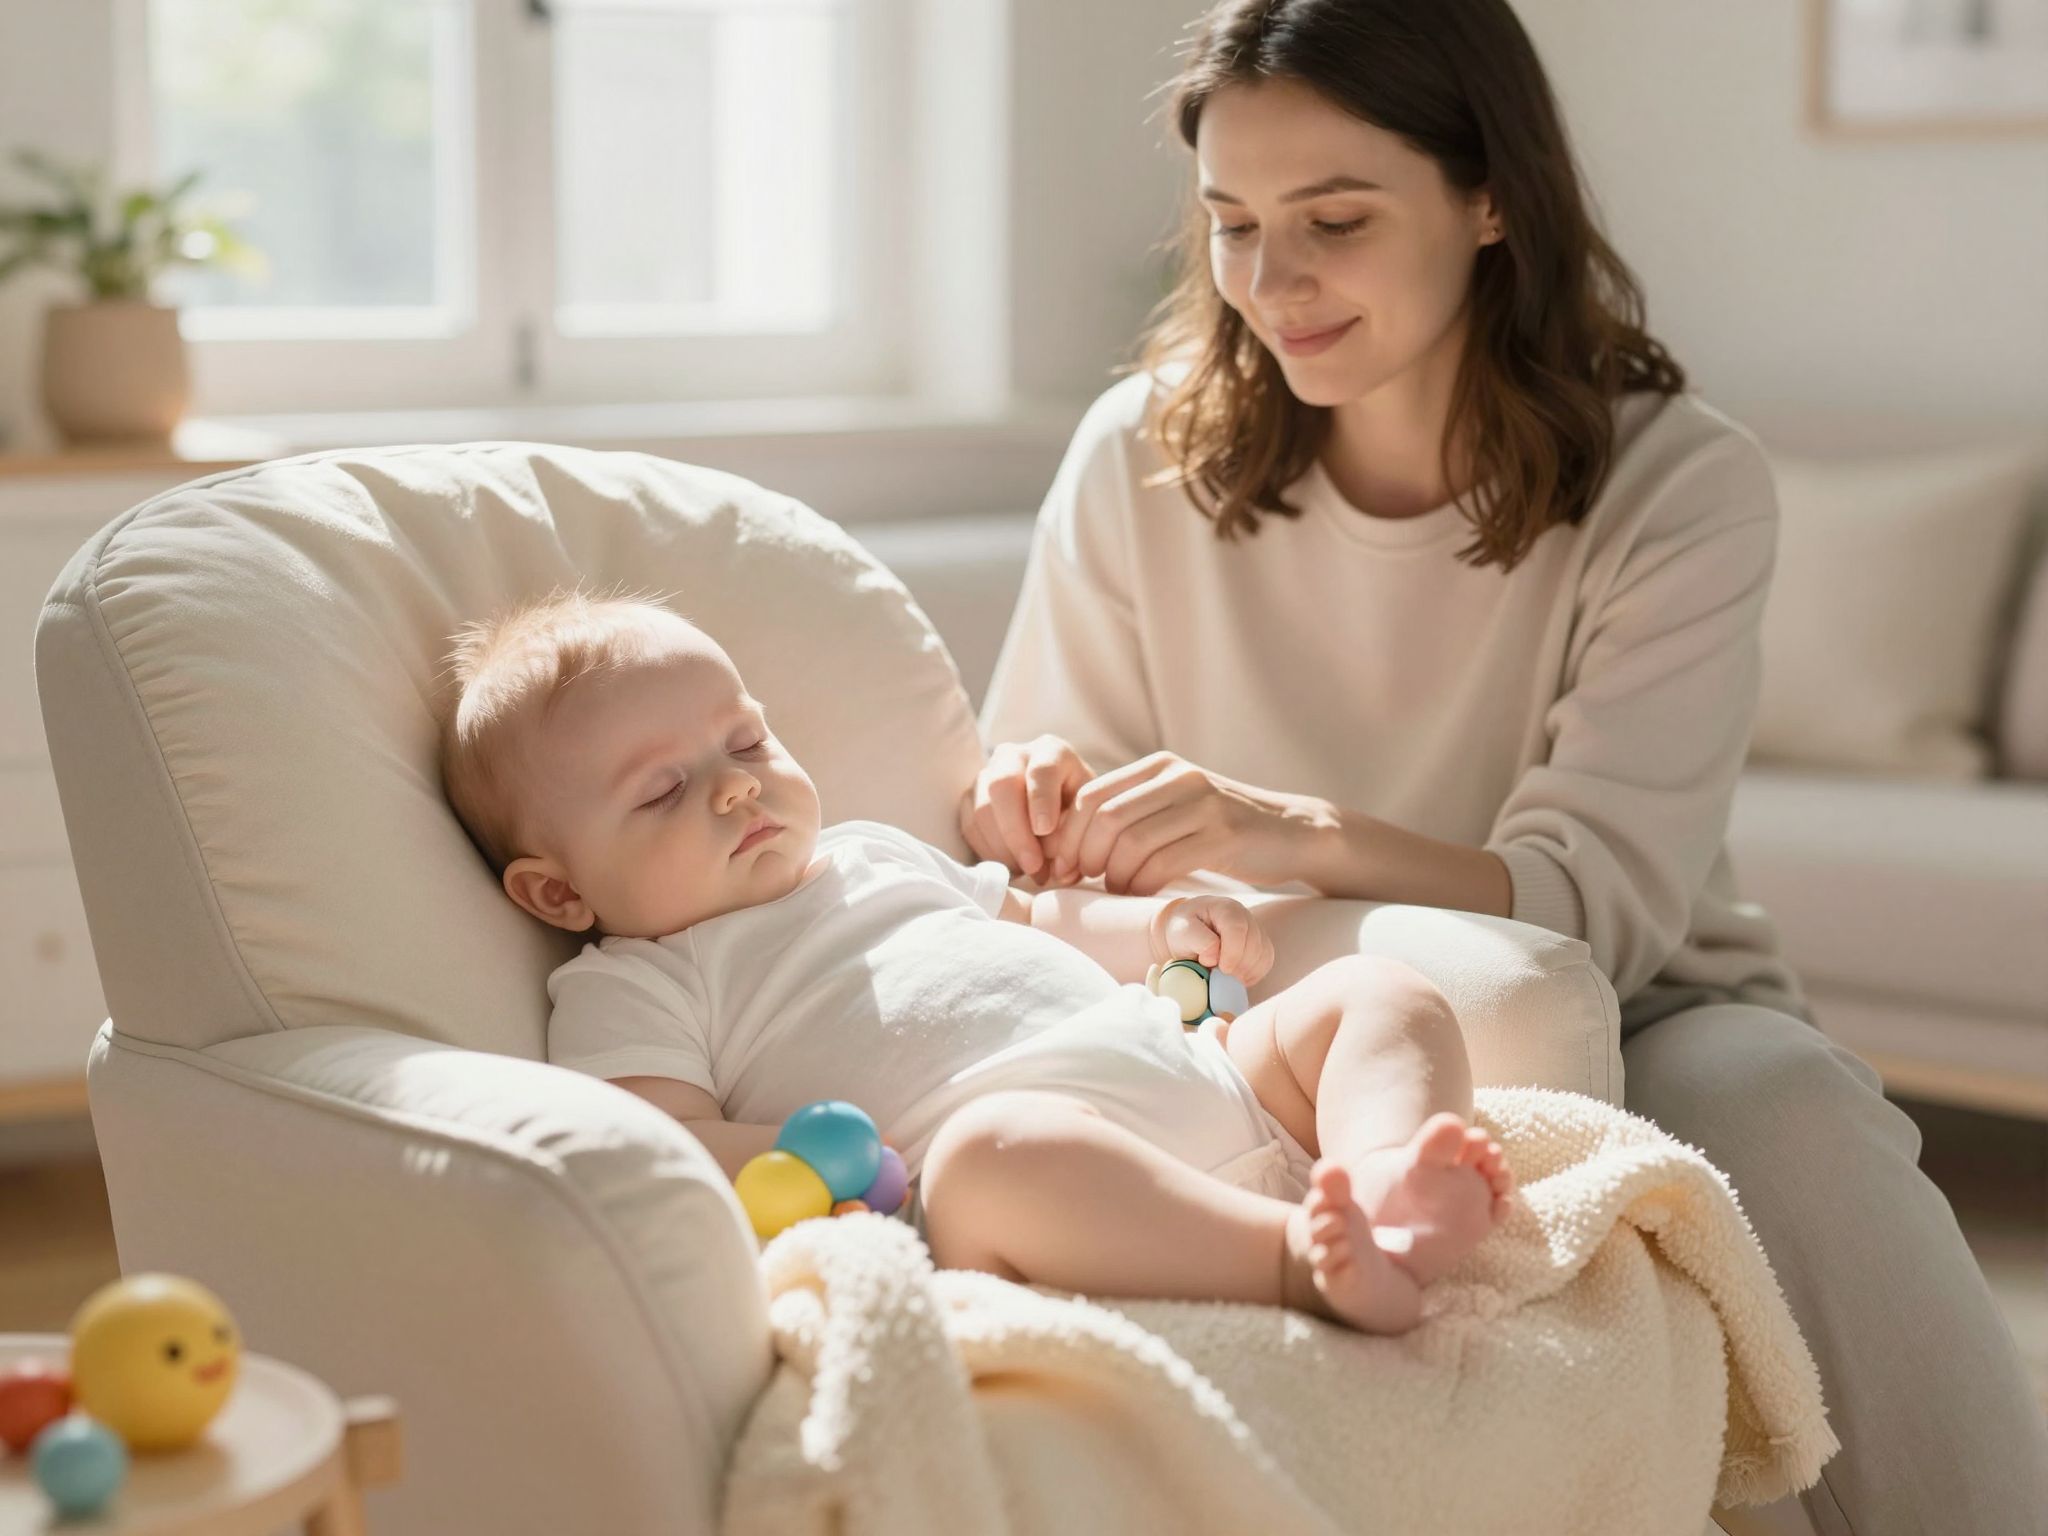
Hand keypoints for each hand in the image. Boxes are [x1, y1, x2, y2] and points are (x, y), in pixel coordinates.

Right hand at [959, 735, 1094, 879]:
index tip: (1045, 830)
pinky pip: (970, 827)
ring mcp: (986, 775)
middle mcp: (1013, 755)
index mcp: (1050, 750)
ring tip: (1027, 872)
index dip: (1041, 801)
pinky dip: (989, 852)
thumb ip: (1074, 832)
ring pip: (982, 810)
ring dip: (1003, 849)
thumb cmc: (1077, 809)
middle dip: (1017, 832)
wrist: (1058, 807)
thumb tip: (1053, 863)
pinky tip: (1011, 866)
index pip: (1041, 770)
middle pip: (1002, 786)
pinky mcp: (969, 797)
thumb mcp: (1086, 813)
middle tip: (1033, 866)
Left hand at [1042, 752, 1330, 895]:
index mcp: (1160, 767)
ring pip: (1131, 842)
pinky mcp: (1223, 836)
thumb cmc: (1223, 829)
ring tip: (1115, 889)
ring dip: (1113, 875)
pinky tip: (1140, 893)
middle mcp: (1179, 778)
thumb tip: (1071, 839)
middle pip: (1105, 818)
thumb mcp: (1176, 805)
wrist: (1292, 833)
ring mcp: (1203, 805)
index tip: (1064, 864)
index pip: (1091, 795)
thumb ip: (1134, 810)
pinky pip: (1163, 863)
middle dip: (1084, 856)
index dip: (1069, 833)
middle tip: (1082, 881)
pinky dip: (1141, 885)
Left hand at [1157, 896, 1273, 986]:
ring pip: (1262, 956)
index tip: (1221, 968)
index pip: (1237, 929)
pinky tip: (1235, 975)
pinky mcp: (1261, 945)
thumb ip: (1198, 940)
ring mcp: (1256, 930)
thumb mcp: (1182, 931)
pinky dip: (1252, 974)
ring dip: (1244, 971)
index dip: (1232, 953)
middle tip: (1217, 972)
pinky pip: (1266, 963)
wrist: (1191, 933)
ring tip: (1223, 974)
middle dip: (1236, 965)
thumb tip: (1214, 956)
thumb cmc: (1185, 930)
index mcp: (1226, 908)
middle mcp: (1245, 916)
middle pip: (1253, 945)